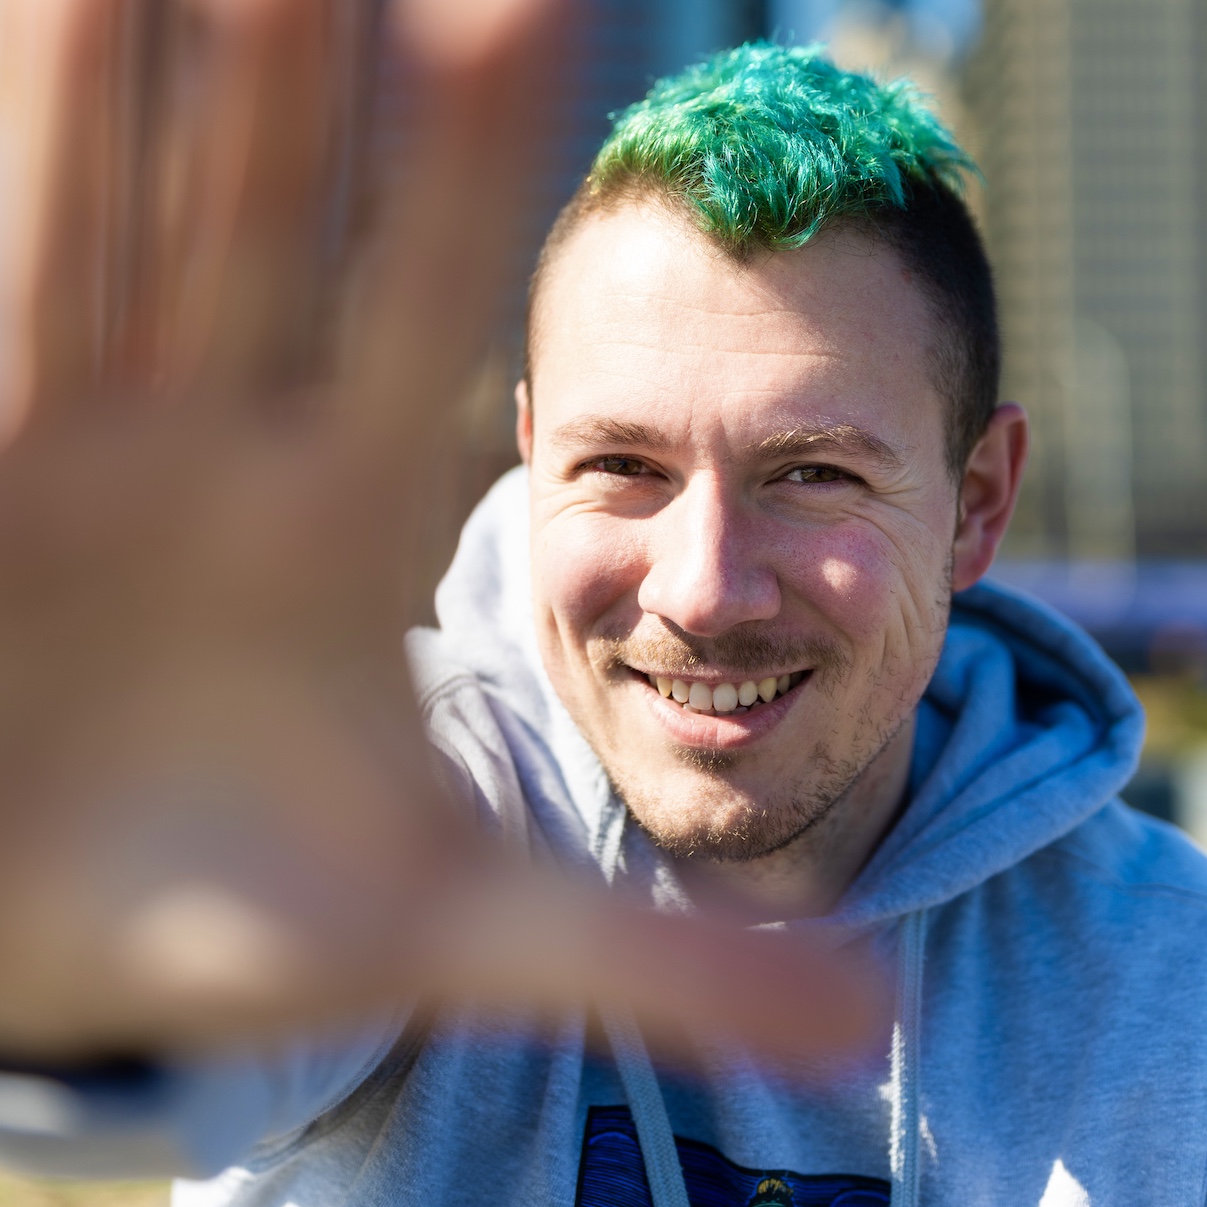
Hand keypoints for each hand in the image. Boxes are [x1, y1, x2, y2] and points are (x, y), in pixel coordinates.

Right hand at [0, 0, 885, 1062]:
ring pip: (126, 209)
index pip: (425, 315)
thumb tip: (870, 1026)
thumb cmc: (246, 928)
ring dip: (152, 67)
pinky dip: (23, 152)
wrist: (65, 933)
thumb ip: (663, 971)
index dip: (474, 163)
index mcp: (348, 534)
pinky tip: (47, 21)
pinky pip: (10, 272)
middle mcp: (224, 454)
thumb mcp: (464, 930)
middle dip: (313, 65)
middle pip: (274, 218)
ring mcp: (85, 442)